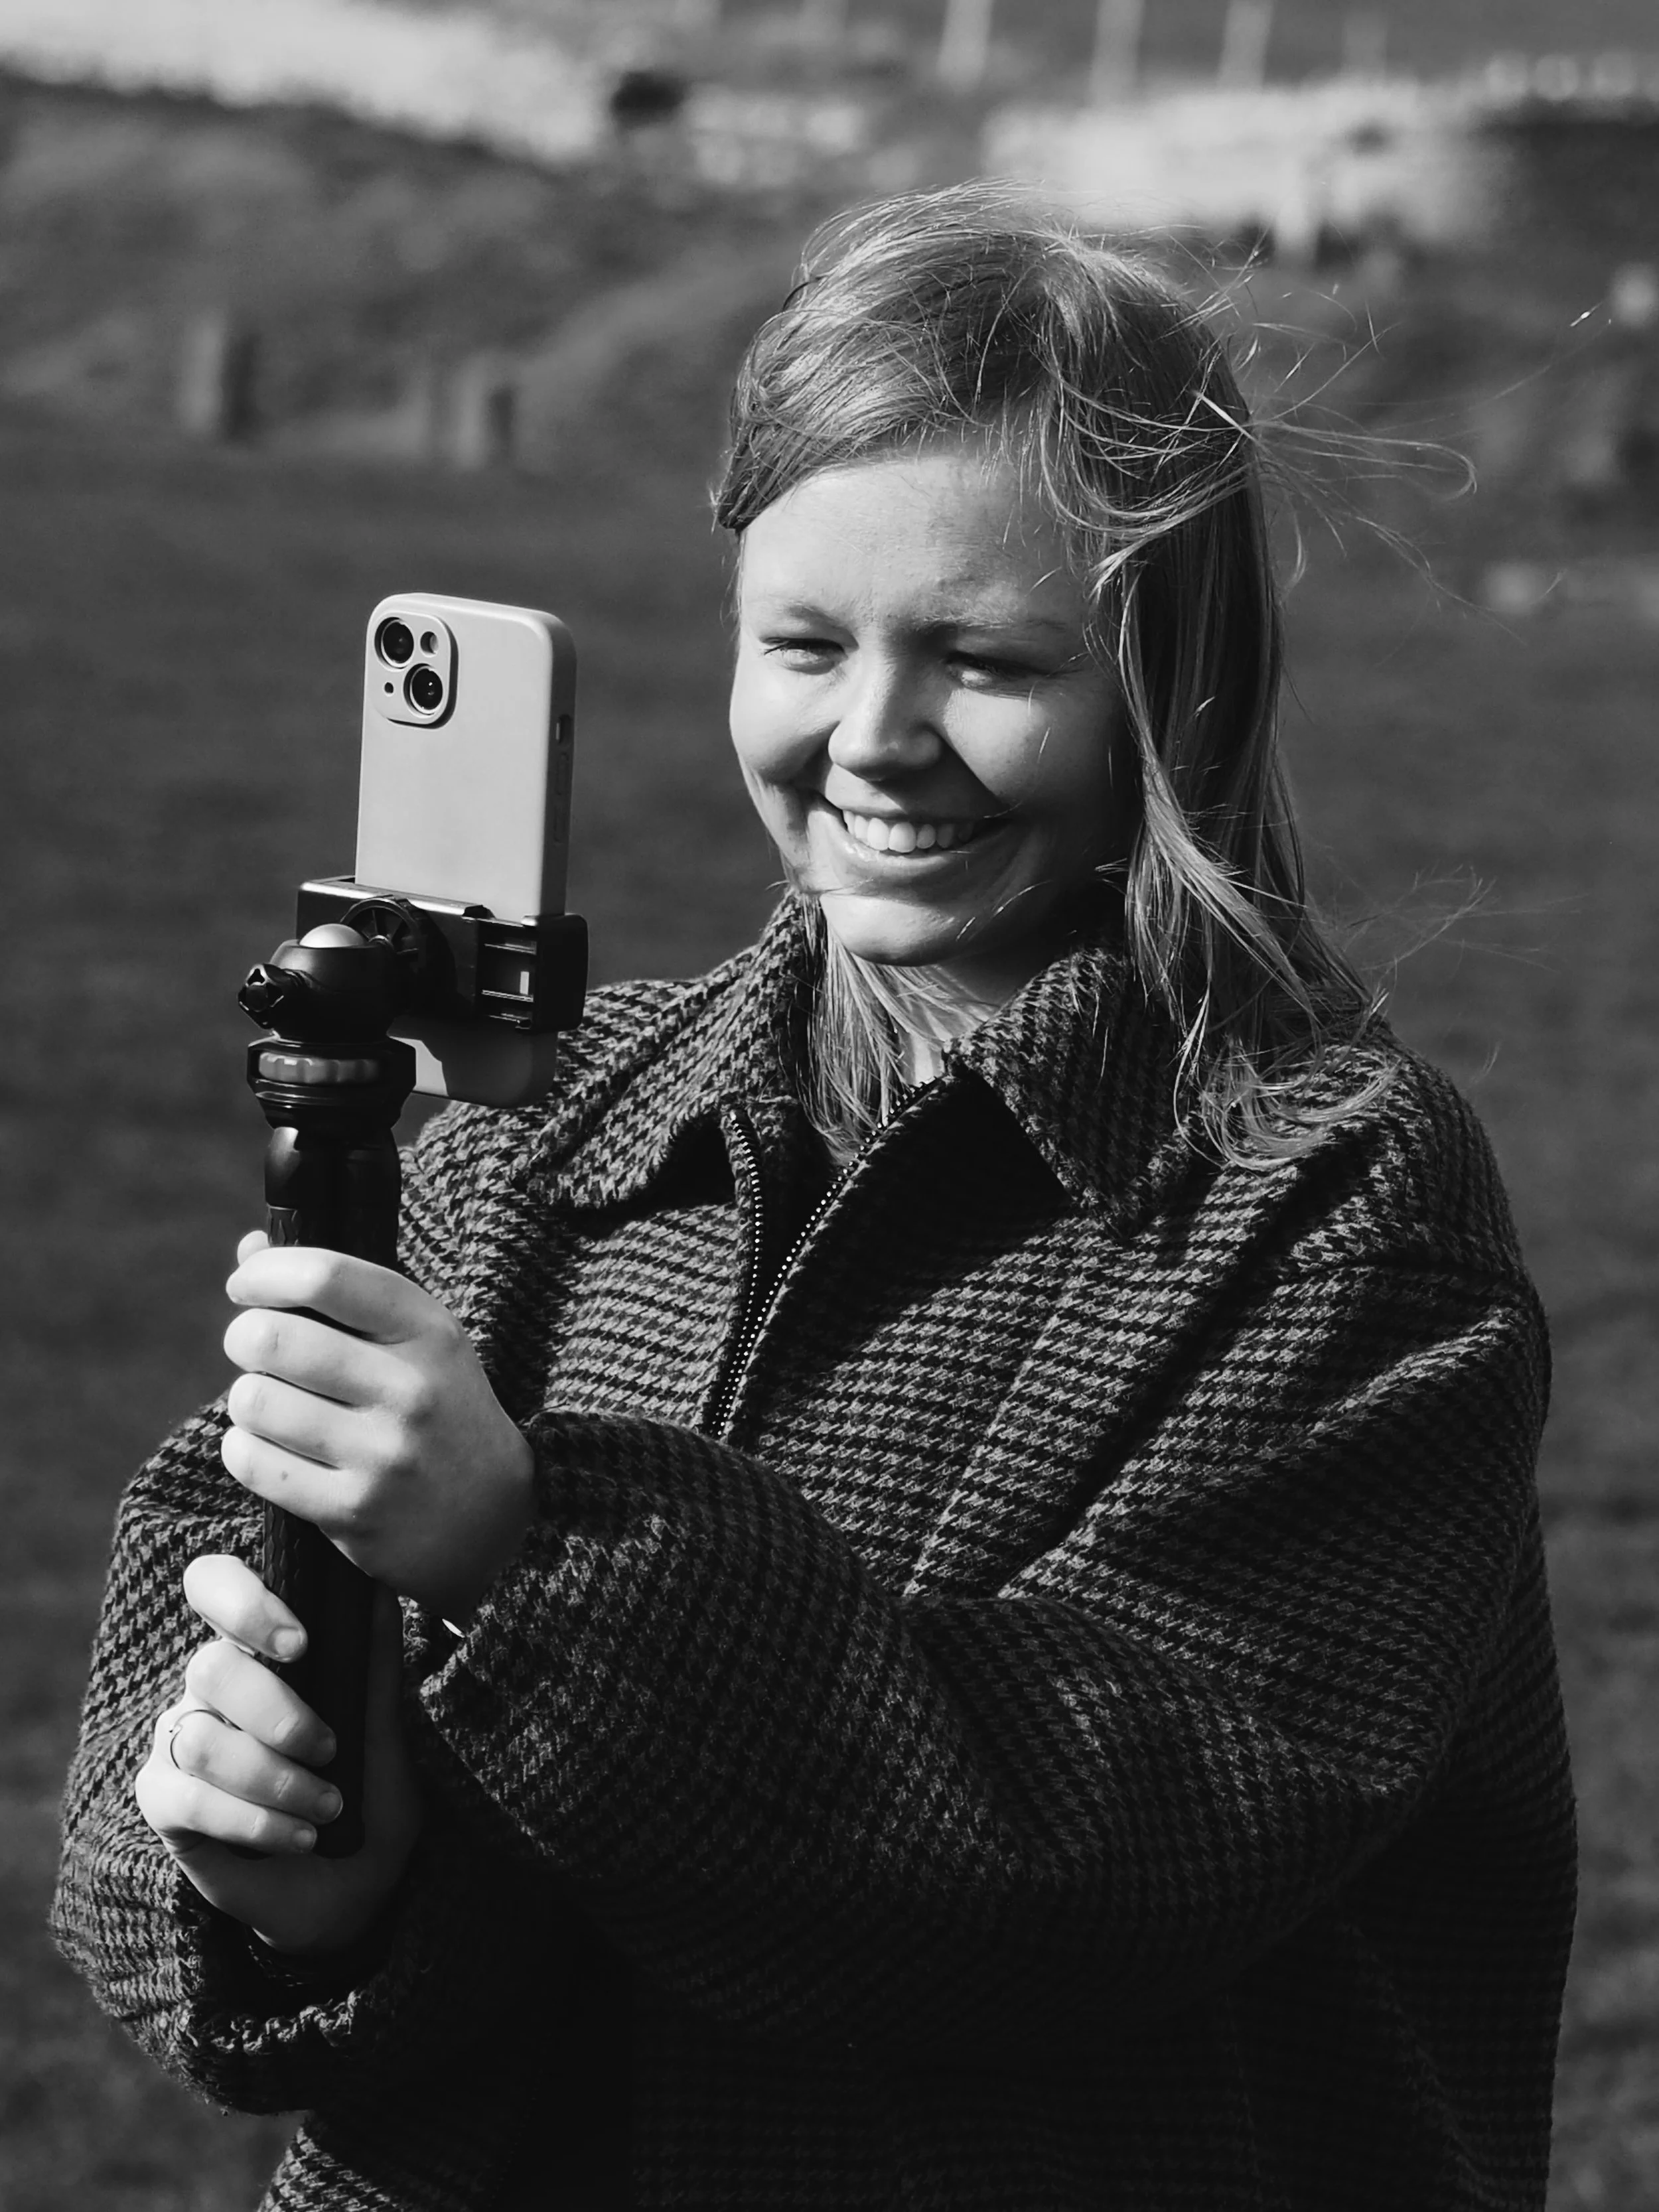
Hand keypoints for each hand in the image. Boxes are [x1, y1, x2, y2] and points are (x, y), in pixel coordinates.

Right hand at [135, 1554, 421, 1955]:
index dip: (244, 1601)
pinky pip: (190, 1800)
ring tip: (329, 1807)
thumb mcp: (384, 1732)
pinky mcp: (162, 1800)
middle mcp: (210, 1685)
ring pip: (202, 1738)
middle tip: (330, 1748)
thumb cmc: (369, 1794)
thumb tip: (377, 1586)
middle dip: (277, 1712)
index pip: (214, 1584)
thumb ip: (374, 1663)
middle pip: (210, 1666)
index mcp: (260, 1648)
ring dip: (276, 1779)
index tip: (302, 1644)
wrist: (355, 1886)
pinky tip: (301, 1838)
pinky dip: (256, 1821)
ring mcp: (180, 1739)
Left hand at [221, 1232, 533, 1619]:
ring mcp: (383, 1454)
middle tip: (255, 1349)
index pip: (326, 1277)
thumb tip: (250, 1248)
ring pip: (254, 1401)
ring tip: (269, 1403)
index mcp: (428, 1331)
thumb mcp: (416, 1339)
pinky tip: (267, 1446)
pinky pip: (255, 1464)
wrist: (493, 1514)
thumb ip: (340, 1290)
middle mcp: (410, 1389)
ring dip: (245, 1399)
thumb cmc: (437, 1406)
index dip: (265, 1273)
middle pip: (272, 1337)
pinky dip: (244, 1450)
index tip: (245, 1286)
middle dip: (244, 1337)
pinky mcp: (354, 1511)